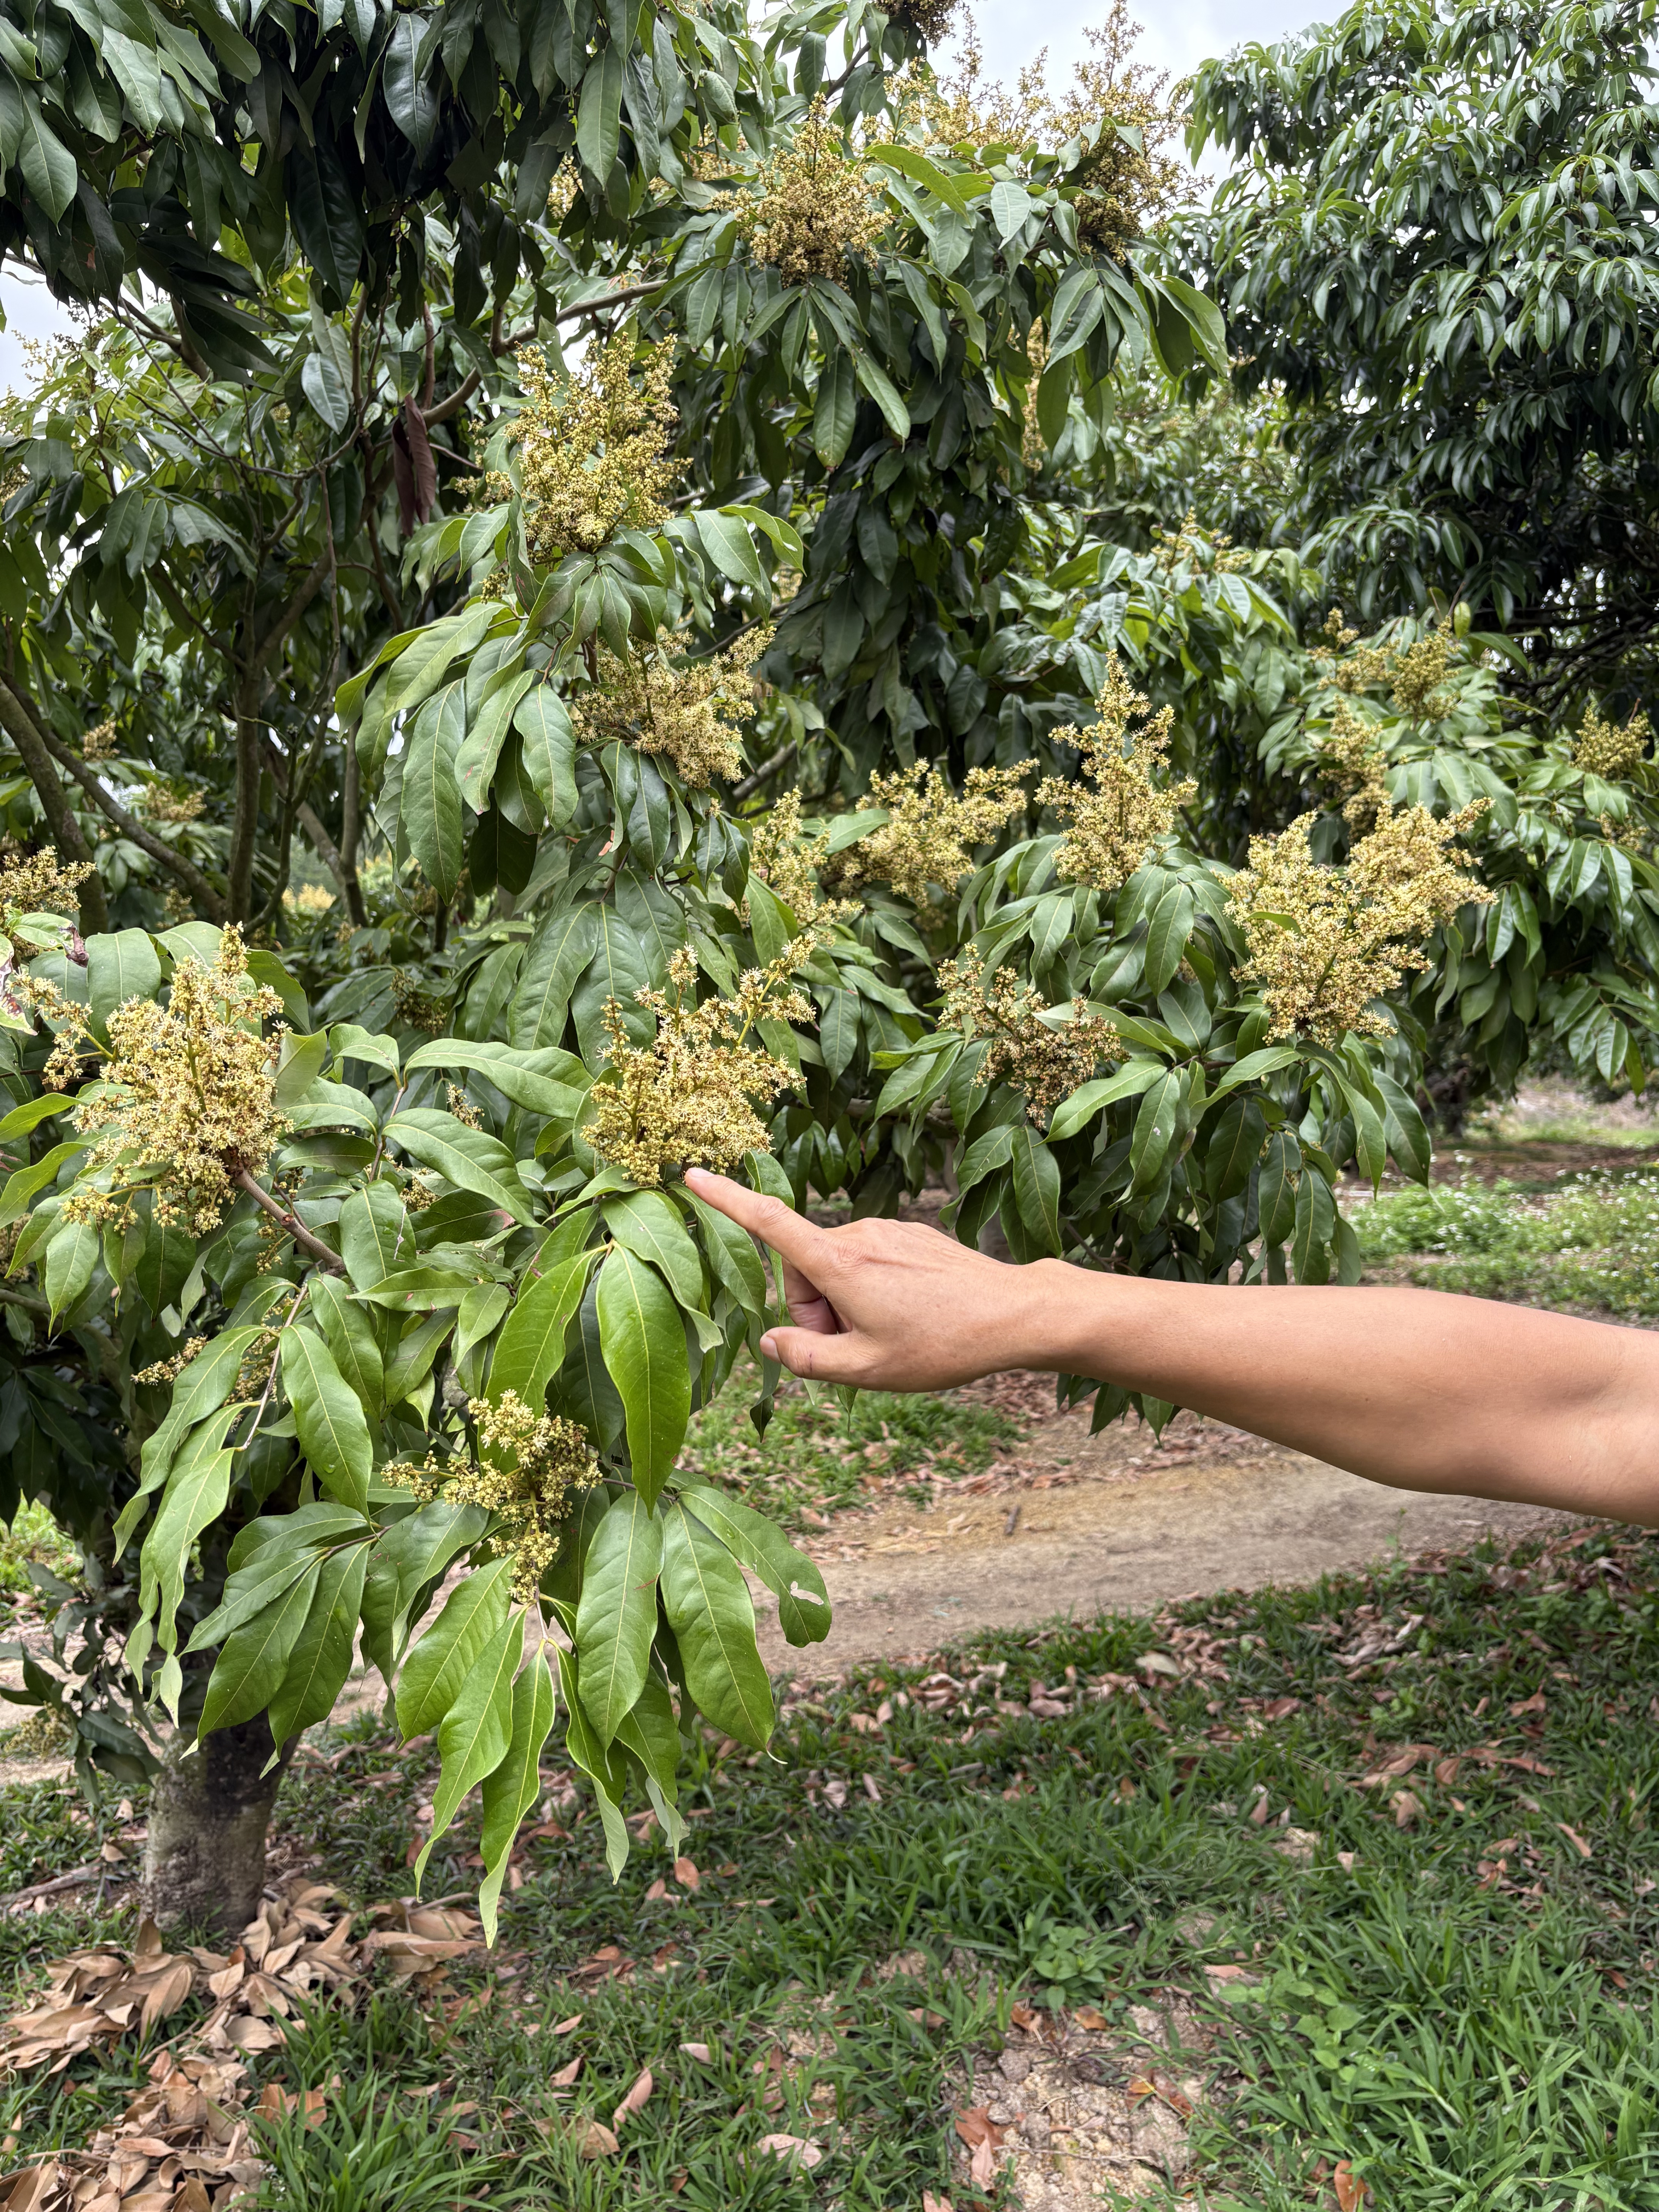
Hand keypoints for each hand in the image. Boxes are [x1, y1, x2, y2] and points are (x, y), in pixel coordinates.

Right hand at [684, 1167, 1058, 1389]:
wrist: (1014, 1315)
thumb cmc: (942, 1345)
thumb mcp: (866, 1369)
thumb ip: (807, 1358)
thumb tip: (770, 1342)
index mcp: (840, 1264)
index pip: (768, 1223)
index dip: (726, 1199)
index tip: (691, 1175)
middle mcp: (859, 1235)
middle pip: (804, 1270)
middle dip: (815, 1309)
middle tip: (857, 1345)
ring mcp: (887, 1231)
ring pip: (837, 1269)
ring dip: (846, 1304)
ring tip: (892, 1334)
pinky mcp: (909, 1235)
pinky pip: (869, 1263)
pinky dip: (872, 1291)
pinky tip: (912, 1316)